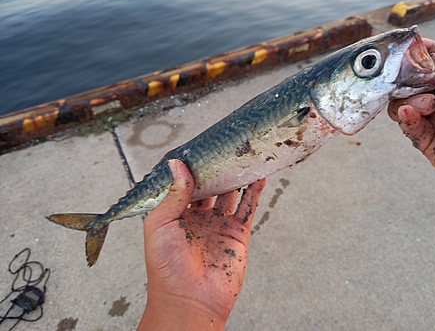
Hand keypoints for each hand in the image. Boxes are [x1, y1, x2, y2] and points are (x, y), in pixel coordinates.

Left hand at [137, 159, 265, 330]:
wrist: (190, 300)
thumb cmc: (166, 269)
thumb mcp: (160, 225)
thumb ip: (173, 195)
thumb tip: (178, 166)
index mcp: (176, 216)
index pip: (184, 186)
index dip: (191, 170)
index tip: (197, 150)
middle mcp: (198, 219)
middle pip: (209, 188)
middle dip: (215, 170)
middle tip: (222, 149)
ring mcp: (219, 226)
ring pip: (230, 195)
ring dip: (236, 178)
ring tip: (242, 157)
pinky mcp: (237, 234)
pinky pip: (248, 208)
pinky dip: (254, 192)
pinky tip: (258, 177)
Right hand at [388, 39, 434, 206]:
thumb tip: (421, 58)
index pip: (432, 59)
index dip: (414, 54)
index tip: (400, 52)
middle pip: (412, 82)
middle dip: (406, 80)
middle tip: (407, 80)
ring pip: (405, 105)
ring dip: (409, 101)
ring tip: (427, 104)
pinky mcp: (432, 144)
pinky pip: (409, 128)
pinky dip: (405, 119)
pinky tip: (410, 113)